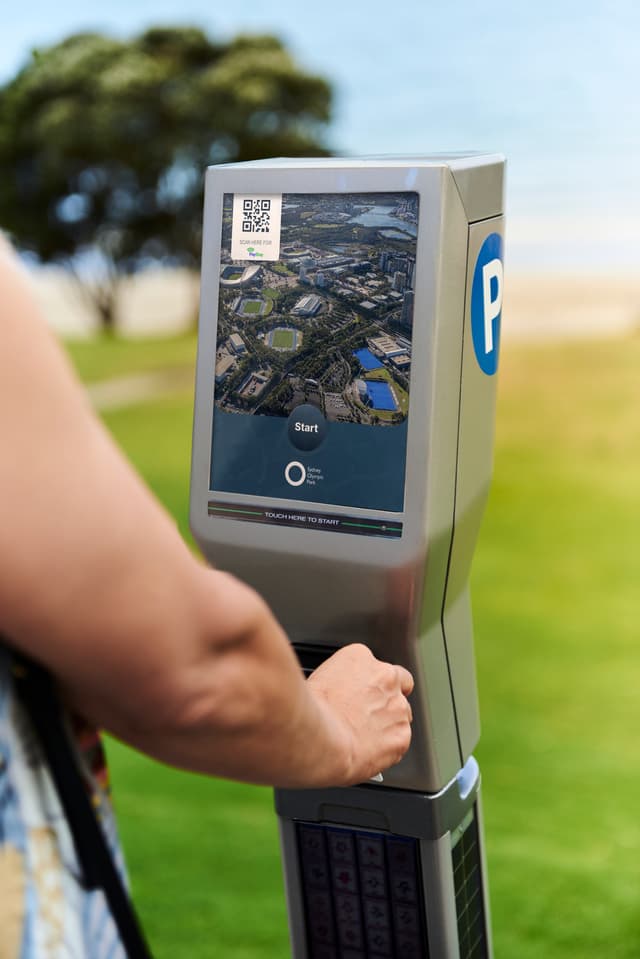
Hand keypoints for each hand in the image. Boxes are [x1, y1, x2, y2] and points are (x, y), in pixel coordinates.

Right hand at [306, 643, 413, 785]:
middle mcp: (384, 678)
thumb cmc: (309, 712)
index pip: (373, 665)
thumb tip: (337, 693)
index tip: (361, 695)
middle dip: (386, 699)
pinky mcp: (401, 736)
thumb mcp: (315, 679)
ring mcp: (397, 707)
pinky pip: (400, 741)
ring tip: (365, 738)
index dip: (369, 683)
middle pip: (398, 685)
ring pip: (402, 715)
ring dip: (388, 724)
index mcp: (360, 658)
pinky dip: (388, 748)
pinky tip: (369, 752)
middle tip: (369, 715)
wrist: (317, 739)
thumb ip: (337, 680)